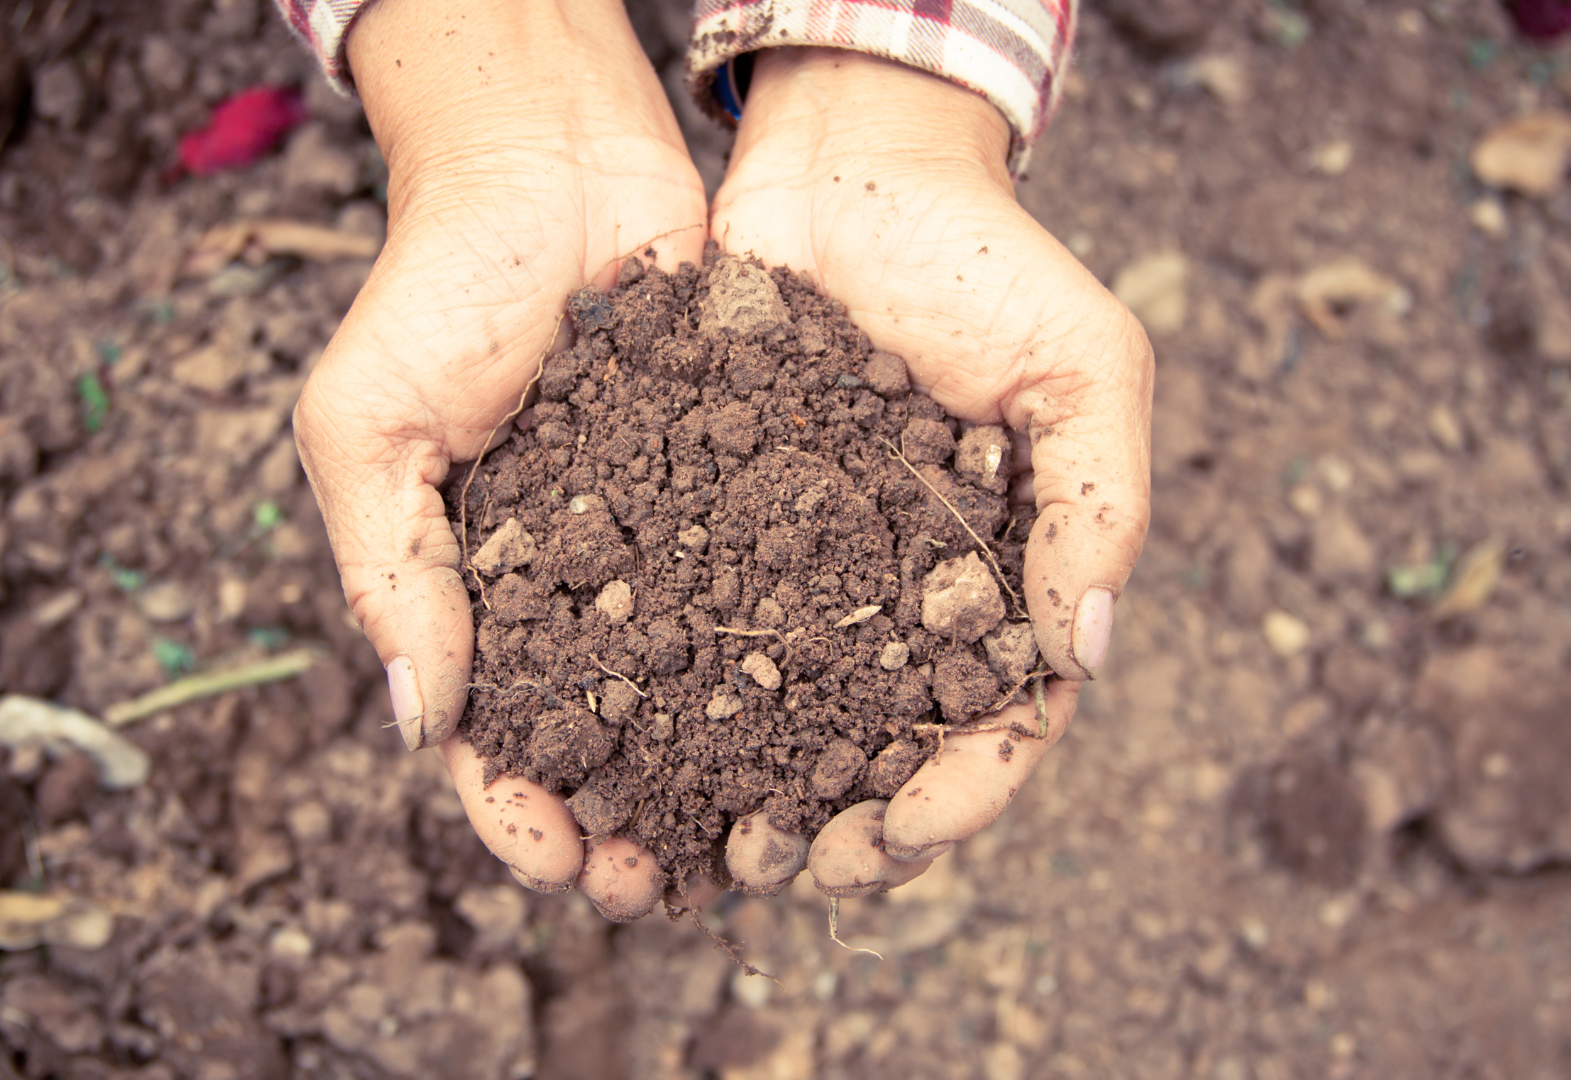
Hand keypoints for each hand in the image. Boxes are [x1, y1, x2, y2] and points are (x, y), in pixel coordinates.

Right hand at [292, 0, 704, 916]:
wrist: (551, 164)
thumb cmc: (434, 288)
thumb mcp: (368, 424)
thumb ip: (393, 570)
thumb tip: (421, 728)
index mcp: (471, 588)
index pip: (490, 730)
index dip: (520, 807)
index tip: (562, 863)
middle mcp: (573, 582)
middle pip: (604, 733)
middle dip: (632, 816)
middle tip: (672, 885)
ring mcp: (658, 540)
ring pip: (694, 681)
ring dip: (720, 766)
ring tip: (759, 834)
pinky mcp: (736, 487)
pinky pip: (768, 583)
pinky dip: (790, 654)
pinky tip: (831, 712)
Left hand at [712, 48, 1153, 893]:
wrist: (852, 169)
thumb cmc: (988, 263)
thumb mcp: (1085, 365)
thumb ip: (1100, 504)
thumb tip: (1082, 650)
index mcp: (1002, 579)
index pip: (997, 721)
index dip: (956, 796)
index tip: (897, 843)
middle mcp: (902, 593)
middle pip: (882, 742)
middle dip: (842, 821)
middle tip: (781, 868)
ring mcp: (810, 566)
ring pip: (783, 707)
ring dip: (748, 783)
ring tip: (699, 842)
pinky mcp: (721, 520)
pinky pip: (696, 619)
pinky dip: (672, 689)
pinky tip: (628, 739)